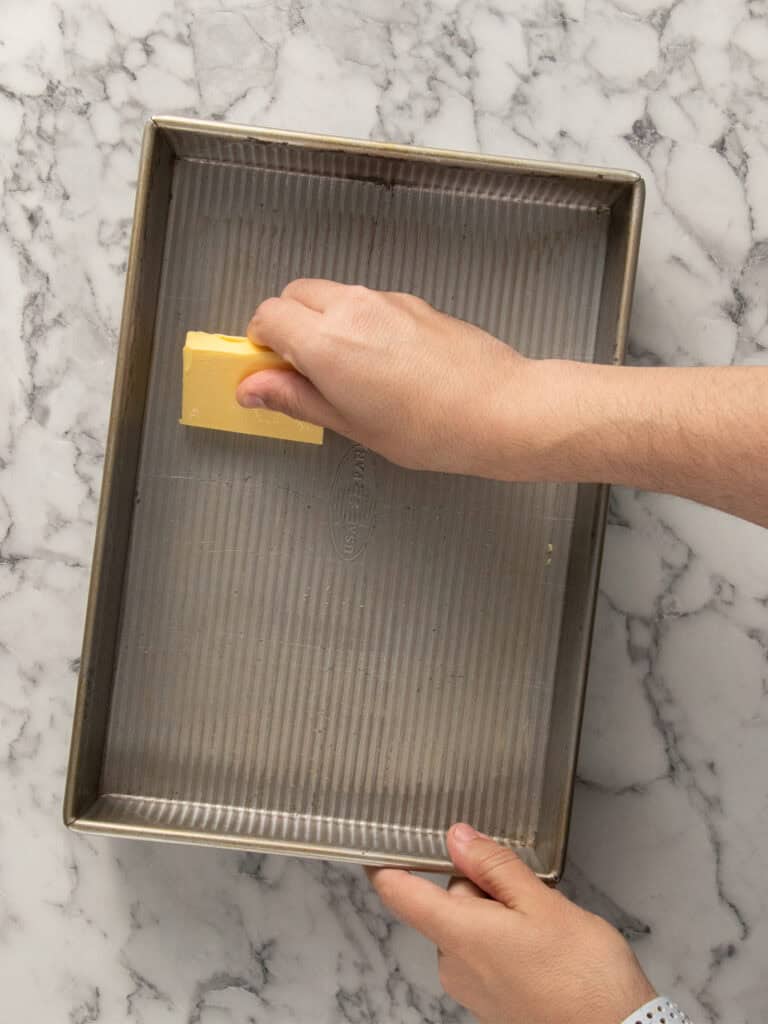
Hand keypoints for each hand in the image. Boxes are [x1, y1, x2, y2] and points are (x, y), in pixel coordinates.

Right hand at [237, 279, 540, 475]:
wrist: (499, 408)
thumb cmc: (431, 428)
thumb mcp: (351, 424)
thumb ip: (295, 398)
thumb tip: (252, 388)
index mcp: (327, 341)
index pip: (267, 316)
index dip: (260, 343)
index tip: (268, 371)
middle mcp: (352, 308)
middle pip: (294, 295)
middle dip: (287, 325)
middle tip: (300, 370)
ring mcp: (385, 300)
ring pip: (331, 294)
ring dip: (322, 321)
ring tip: (345, 370)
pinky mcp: (412, 301)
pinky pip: (366, 302)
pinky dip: (356, 321)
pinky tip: (380, 362)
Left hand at [369, 824, 654, 1023]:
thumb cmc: (584, 976)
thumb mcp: (542, 903)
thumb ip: (494, 866)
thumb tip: (458, 837)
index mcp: (458, 935)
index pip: (399, 894)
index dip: (383, 864)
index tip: (377, 843)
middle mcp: (454, 966)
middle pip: (446, 905)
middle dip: (478, 887)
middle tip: (524, 889)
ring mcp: (472, 989)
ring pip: (469, 928)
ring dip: (496, 915)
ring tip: (543, 923)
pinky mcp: (492, 1003)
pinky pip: (485, 954)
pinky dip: (506, 940)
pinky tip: (544, 947)